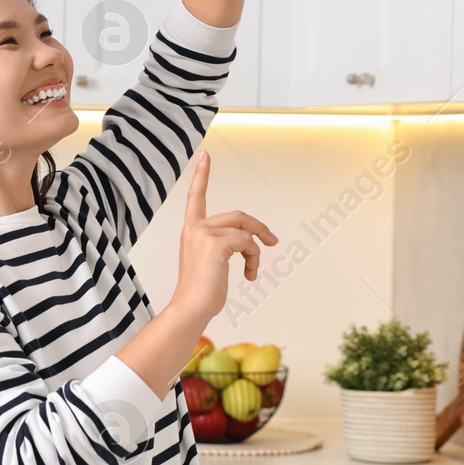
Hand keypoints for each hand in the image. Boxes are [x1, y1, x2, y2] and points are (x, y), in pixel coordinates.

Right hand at [170, 151, 277, 324]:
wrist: (191, 307)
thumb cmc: (200, 290)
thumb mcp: (210, 261)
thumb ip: (222, 244)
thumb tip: (248, 242)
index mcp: (191, 230)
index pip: (196, 197)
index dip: (202, 175)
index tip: (205, 156)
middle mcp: (195, 227)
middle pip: (237, 216)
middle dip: (258, 228)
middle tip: (272, 242)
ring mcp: (204, 233)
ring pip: (245, 231)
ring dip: (255, 251)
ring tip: (252, 270)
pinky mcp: (215, 243)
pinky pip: (246, 243)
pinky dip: (253, 259)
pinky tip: (248, 275)